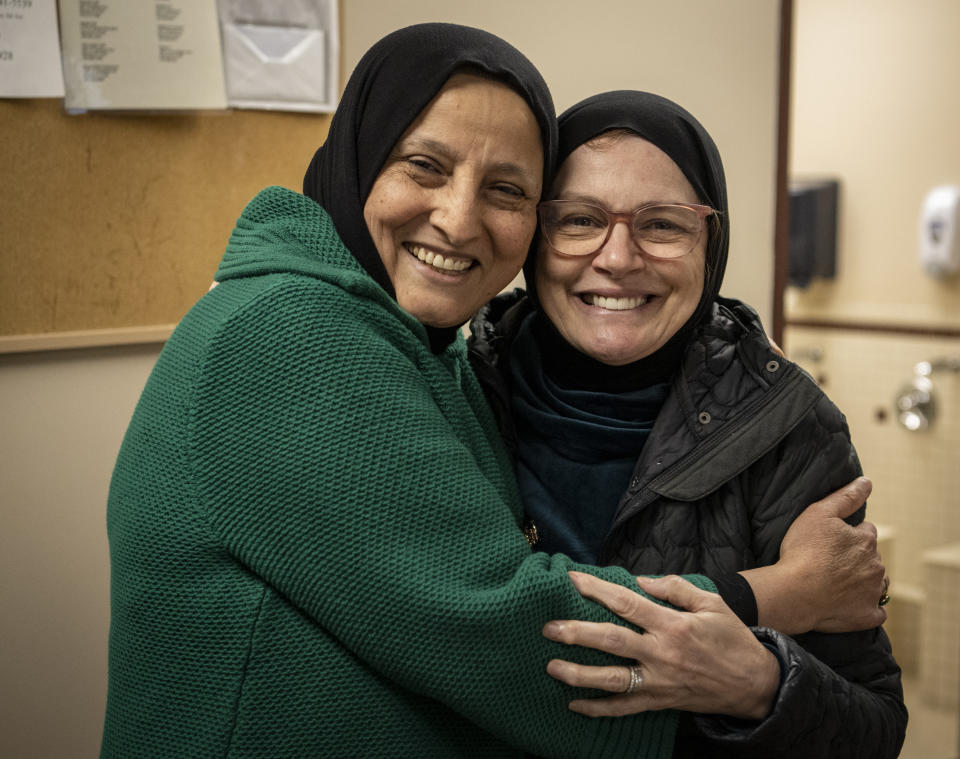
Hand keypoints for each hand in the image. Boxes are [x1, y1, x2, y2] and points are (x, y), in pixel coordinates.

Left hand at [543, 572, 779, 719]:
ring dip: (579, 674)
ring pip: (613, 679)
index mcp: (673, 624)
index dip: (597, 590)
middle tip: (548, 628)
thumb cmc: (732, 639)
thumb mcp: (710, 603)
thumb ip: (675, 588)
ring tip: (552, 667)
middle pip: (611, 641)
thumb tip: (641, 580)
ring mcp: (660, 681)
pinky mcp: (661, 702)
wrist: (756, 684)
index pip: (626, 603)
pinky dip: (599, 708)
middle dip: (576, 634)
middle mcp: (662, 653)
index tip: (572, 579)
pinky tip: (575, 705)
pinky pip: (625, 708)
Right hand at [747, 476, 886, 633]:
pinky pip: (875, 612)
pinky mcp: (867, 616)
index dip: (847, 534)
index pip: (865, 531)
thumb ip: (845, 497)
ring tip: (835, 582)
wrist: (794, 592)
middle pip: (870, 557)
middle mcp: (876, 565)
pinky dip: (865, 608)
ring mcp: (873, 593)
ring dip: (862, 581)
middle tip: (828, 562)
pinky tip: (848, 604)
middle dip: (855, 557)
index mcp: (866, 540)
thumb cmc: (803, 551)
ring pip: (875, 582)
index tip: (830, 541)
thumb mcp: (819, 513)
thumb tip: (866, 482)